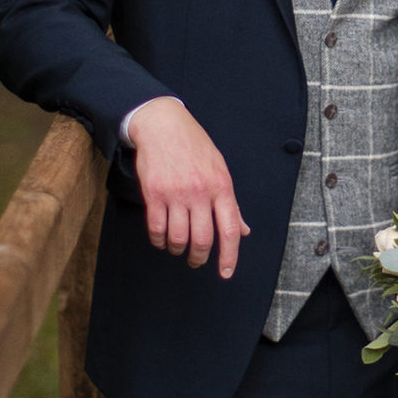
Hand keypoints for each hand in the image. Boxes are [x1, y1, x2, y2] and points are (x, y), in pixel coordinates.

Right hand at [125, 97, 249, 275]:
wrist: (163, 124)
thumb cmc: (195, 146)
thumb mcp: (220, 169)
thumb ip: (230, 203)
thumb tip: (243, 230)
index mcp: (222, 187)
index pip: (230, 229)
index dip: (229, 256)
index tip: (225, 273)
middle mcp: (200, 192)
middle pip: (203, 239)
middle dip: (200, 257)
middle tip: (196, 261)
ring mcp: (176, 193)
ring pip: (179, 238)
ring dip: (178, 249)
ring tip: (178, 248)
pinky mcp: (154, 193)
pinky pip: (157, 228)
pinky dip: (159, 240)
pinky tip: (161, 239)